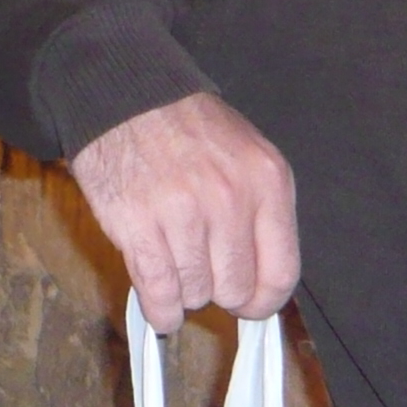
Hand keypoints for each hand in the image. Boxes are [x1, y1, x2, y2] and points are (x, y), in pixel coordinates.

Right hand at [69, 93, 299, 332]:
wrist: (125, 97)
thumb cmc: (187, 130)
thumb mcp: (247, 157)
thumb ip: (262, 216)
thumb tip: (261, 285)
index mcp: (266, 182)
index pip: (280, 273)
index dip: (263, 301)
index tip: (249, 305)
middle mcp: (230, 199)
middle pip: (235, 289)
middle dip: (218, 290)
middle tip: (202, 271)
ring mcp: (183, 213)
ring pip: (195, 293)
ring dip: (184, 291)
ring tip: (174, 264)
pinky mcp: (138, 225)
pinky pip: (160, 293)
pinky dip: (161, 309)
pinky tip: (160, 303)